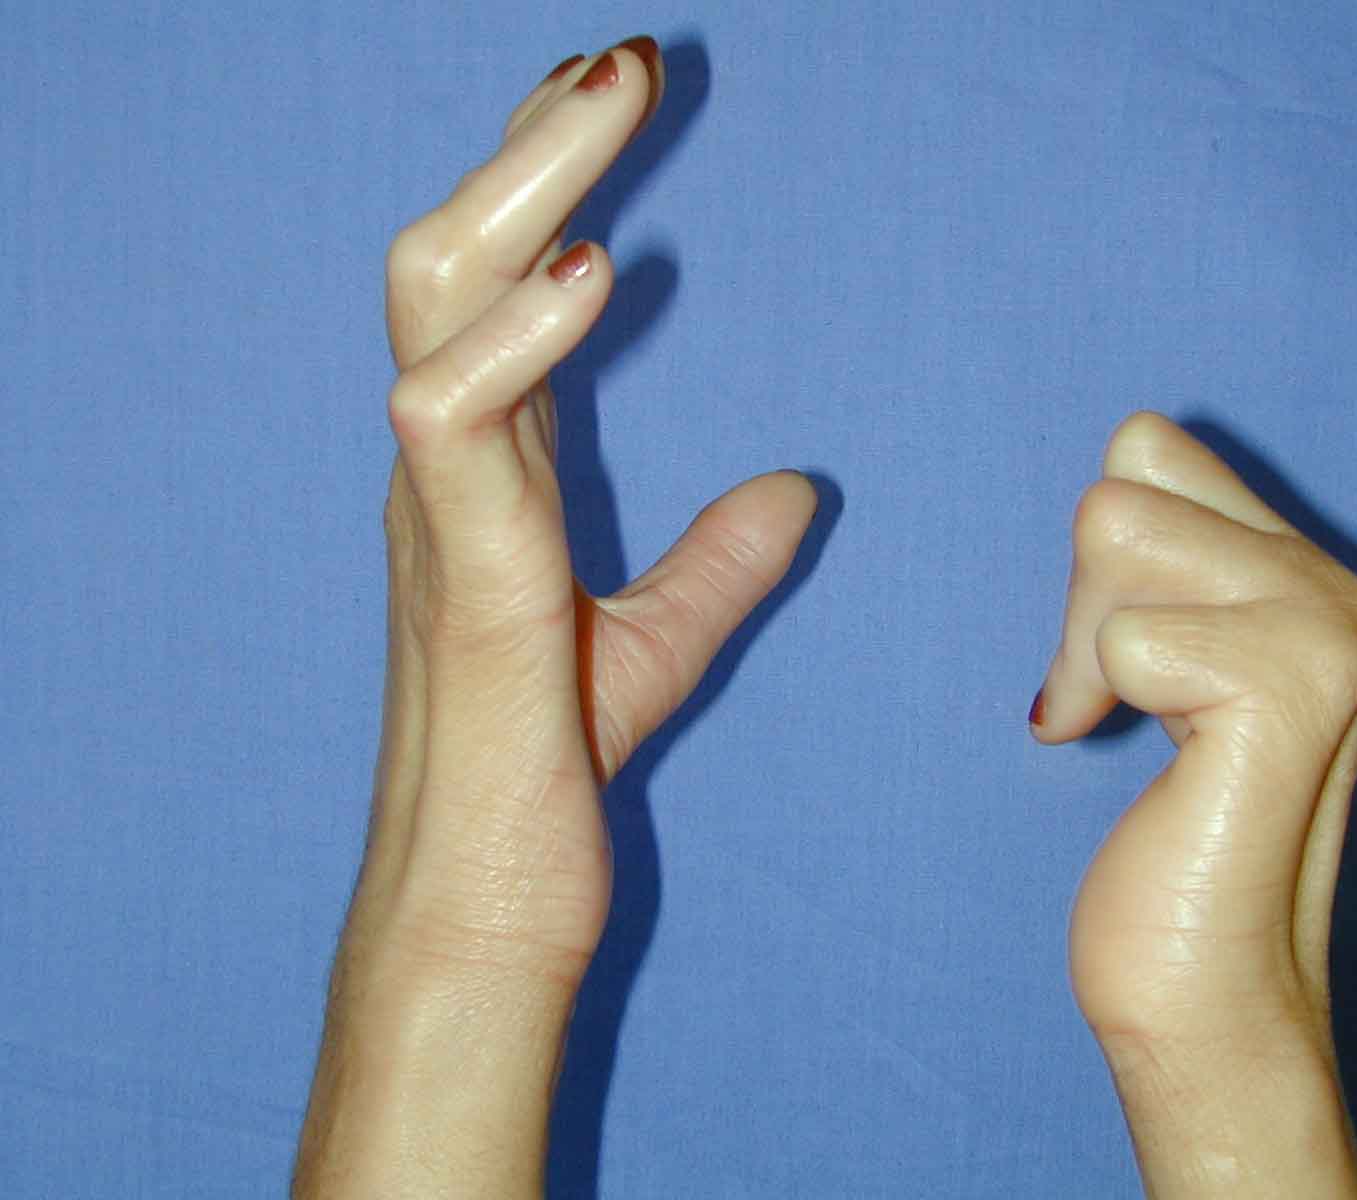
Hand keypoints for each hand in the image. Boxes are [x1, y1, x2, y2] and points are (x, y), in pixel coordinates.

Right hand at [294, 40, 815, 1197]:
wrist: (491, 897)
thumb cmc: (543, 768)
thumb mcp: (654, 642)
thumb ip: (717, 560)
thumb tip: (799, 489)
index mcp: (489, 468)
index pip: (503, 282)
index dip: (546, 176)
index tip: (612, 93)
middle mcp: (448, 465)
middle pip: (458, 249)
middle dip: (533, 142)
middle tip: (621, 58)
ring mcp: (439, 510)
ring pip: (434, 295)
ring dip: (519, 186)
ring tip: (607, 99)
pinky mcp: (461, 574)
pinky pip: (449, 419)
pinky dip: (515, 340)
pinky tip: (593, 278)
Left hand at [1033, 413, 1356, 1197]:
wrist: (1210, 997)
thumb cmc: (1173, 848)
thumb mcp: (1171, 672)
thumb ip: (1169, 569)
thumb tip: (1113, 481)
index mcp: (1312, 579)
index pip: (1148, 448)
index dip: (1093, 560)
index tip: (1119, 663)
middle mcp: (1339, 593)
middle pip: (1121, 483)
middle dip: (1080, 601)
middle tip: (1119, 702)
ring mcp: (1327, 635)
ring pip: (1113, 532)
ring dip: (1086, 647)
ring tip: (1135, 730)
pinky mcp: (1289, 694)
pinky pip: (1121, 634)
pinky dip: (1099, 698)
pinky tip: (1150, 772)